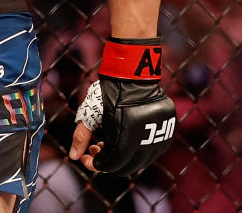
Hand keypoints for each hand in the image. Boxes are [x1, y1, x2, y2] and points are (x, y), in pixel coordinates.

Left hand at [69, 38, 175, 174]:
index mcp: (126, 137)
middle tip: (96, 148)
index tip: (85, 157)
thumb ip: (81, 137)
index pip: (111, 165)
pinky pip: (153, 151)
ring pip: (141, 161)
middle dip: (107, 162)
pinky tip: (126, 139)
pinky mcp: (169, 132)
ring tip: (109, 142)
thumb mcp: (91, 114)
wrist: (133, 74)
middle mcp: (146, 140)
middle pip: (126, 167)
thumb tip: (72, 157)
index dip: (95, 164)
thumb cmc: (108, 93)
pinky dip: (138, 150)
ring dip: (123, 158)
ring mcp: (161, 137)